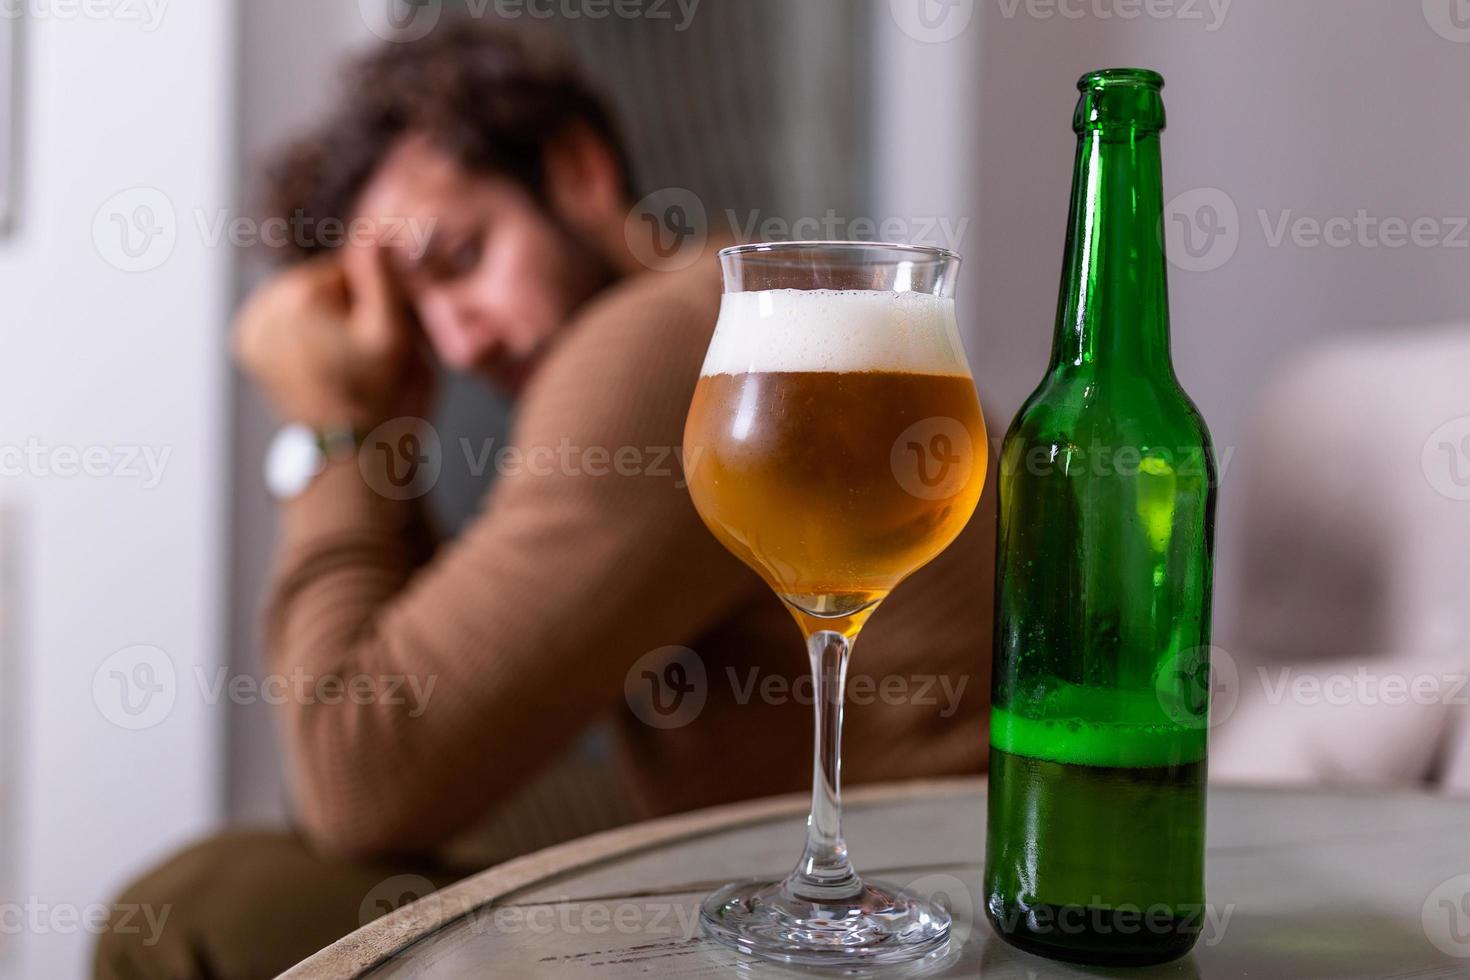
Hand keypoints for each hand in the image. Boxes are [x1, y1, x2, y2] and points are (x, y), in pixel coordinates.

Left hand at [233, 244, 433, 429]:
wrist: (348, 451)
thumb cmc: (380, 396)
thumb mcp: (393, 333)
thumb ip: (382, 275)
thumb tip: (372, 230)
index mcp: (302, 294)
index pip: (350, 265)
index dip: (375, 297)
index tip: (379, 335)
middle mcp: (265, 304)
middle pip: (321, 280)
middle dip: (345, 307)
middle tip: (361, 353)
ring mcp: (250, 326)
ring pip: (302, 299)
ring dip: (324, 320)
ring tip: (340, 360)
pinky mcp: (245, 345)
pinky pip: (281, 319)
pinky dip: (300, 333)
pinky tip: (317, 360)